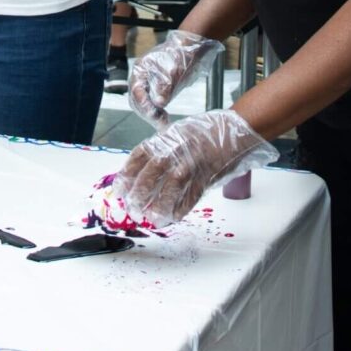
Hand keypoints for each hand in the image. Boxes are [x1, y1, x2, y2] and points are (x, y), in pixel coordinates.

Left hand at [113, 109, 276, 224]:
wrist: (233, 131)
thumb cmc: (203, 132)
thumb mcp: (175, 133)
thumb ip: (160, 149)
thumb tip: (141, 173)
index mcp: (165, 139)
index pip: (138, 158)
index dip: (126, 176)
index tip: (118, 190)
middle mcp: (175, 151)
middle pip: (150, 176)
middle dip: (138, 195)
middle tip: (132, 209)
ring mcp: (191, 165)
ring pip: (170, 189)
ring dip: (158, 207)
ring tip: (151, 218)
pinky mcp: (206, 177)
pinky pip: (190, 197)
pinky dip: (180, 209)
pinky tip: (173, 217)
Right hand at [128, 30, 224, 127]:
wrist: (192, 48)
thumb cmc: (182, 55)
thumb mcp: (174, 70)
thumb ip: (165, 86)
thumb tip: (159, 103)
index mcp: (140, 69)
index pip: (137, 92)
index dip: (145, 106)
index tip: (155, 116)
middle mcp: (141, 77)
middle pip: (138, 100)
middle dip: (148, 113)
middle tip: (161, 124)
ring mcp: (149, 83)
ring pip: (144, 103)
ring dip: (152, 115)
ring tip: (164, 124)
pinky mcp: (157, 88)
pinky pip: (152, 103)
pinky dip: (157, 112)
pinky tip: (165, 118)